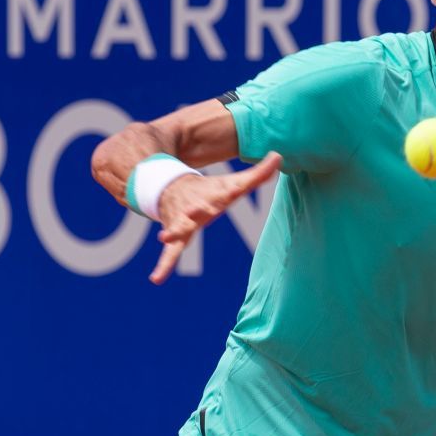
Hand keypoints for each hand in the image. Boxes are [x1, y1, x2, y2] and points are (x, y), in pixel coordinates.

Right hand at [149, 152, 282, 283]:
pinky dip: (164, 265)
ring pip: (178, 227)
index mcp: (215, 196)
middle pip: (198, 210)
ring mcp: (184, 221)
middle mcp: (198, 208)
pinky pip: (170, 252)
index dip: (230, 191)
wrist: (173, 187)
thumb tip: (279, 156)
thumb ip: (259, 174)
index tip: (235, 190)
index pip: (226, 193)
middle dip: (195, 211)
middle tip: (191, 213)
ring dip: (173, 232)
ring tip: (164, 237)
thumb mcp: (235, 182)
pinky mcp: (176, 234)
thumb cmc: (211, 189)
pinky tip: (156, 279)